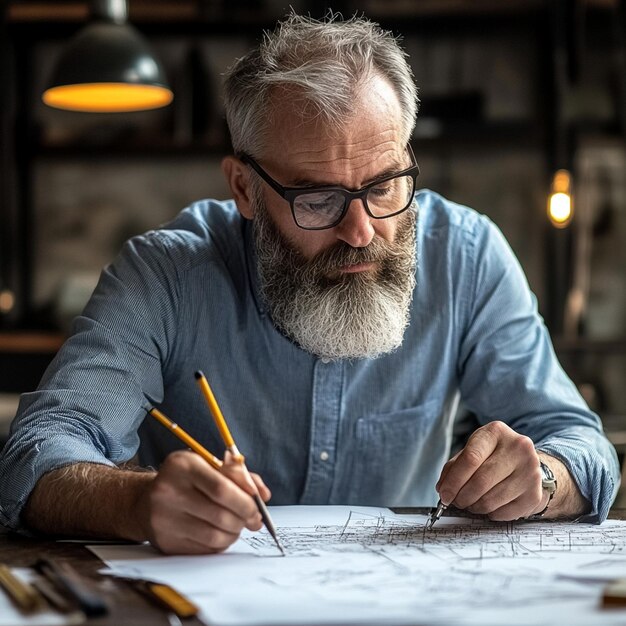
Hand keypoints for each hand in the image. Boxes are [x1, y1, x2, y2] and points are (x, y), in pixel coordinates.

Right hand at [138, 450, 270, 553]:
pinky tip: (221, 533)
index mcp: (182, 466)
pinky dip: (221, 543)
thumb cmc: (187, 480)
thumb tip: (263, 495)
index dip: (246, 500)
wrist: (146, 500)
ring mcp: (164, 519)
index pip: (222, 489)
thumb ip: (240, 476)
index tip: (257, 506)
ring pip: (215, 535)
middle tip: (254, 519)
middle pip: (221, 515)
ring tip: (237, 525)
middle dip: (245, 519)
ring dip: (235, 533)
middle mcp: (169, 492)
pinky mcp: (166, 542)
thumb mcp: (209, 466)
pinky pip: (204, 549)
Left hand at [436, 421, 546, 520]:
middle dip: (462, 497)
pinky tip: (489, 506)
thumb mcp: (473, 451)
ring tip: (470, 503)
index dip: (453, 481)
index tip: (444, 494)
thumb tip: (443, 490)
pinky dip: (490, 514)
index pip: (471, 458)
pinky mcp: (535, 493)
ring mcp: (530, 470)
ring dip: (474, 507)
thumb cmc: (493, 457)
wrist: (525, 463)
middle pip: (480, 481)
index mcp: (496, 432)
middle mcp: (518, 447)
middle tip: (455, 502)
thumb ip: (455, 467)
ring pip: (491, 500)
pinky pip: (504, 513)